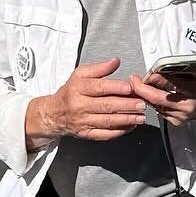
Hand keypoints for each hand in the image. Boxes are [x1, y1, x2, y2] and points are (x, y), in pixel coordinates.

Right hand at [26, 57, 144, 145]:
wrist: (54, 113)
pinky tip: (130, 126)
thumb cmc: (70, 92)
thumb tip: (115, 61)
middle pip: (106, 105)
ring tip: (141, 116)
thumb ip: (99, 68)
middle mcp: (80, 105)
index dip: (116, 87)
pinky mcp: (87, 134)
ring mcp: (83, 121)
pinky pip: (105, 134)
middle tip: (141, 104)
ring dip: (126, 119)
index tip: (130, 87)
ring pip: (107, 121)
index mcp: (78, 89)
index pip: (99, 87)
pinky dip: (119, 131)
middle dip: (126, 105)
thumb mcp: (80, 74)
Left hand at [129, 41, 195, 131]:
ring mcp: (179, 115)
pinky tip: (144, 94)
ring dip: (143, 95)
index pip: (174, 85)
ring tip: (135, 84)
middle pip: (158, 99)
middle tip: (133, 79)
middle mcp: (186, 106)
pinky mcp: (174, 121)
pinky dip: (149, 101)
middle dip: (142, 89)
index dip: (160, 79)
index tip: (151, 72)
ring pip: (155, 106)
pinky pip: (157, 111)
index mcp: (195, 92)